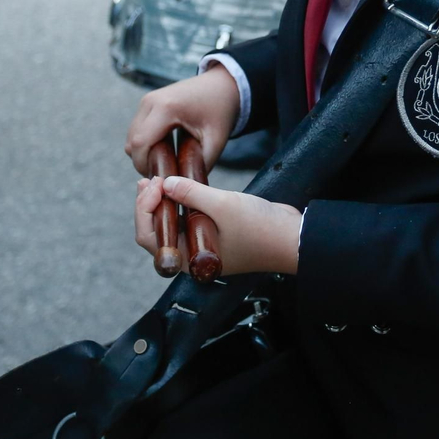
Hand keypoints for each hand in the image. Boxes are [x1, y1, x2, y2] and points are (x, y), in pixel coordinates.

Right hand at [125, 66, 239, 175]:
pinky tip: (166, 149)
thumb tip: (185, 189)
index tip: (161, 180)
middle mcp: (150, 101)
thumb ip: (201, 165)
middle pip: (131, 143)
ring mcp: (147, 100)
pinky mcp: (147, 102)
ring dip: (144, 153)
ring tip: (168, 162)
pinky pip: (137, 130)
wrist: (223, 84)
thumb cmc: (221, 110)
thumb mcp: (216, 140)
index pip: (140, 144)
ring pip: (131, 137)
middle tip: (166, 174)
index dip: (145, 166)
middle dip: (144, 163)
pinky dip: (146, 143)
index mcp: (166, 108)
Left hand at [134, 175, 302, 275]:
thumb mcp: (223, 205)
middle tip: (151, 180)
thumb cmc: (261, 230)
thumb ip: (191, 193)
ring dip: (163, 202)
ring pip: (172, 223)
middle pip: (157, 231)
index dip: (145, 209)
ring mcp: (203, 242)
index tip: (155, 185)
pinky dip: (180, 202)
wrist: (293, 237)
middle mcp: (192, 253)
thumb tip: (165, 183)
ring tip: (158, 180)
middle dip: (149, 205)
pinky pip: (189, 217)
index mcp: (189, 258)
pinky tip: (178, 185)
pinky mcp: (215, 231)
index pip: (150, 237)